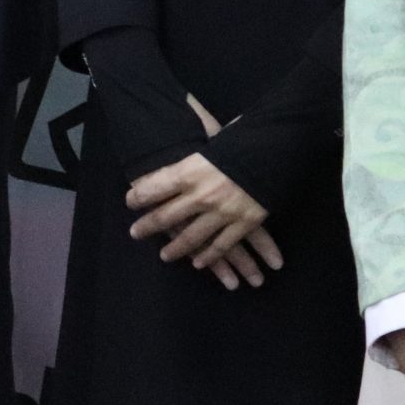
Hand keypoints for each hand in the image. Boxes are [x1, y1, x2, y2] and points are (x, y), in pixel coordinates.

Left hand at [125, 151, 281, 287]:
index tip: (130, 201)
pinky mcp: (243, 223)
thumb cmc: (241, 140)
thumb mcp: (210, 141)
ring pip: (192, 237)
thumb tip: (176, 146)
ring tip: (164, 256)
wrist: (275, 150)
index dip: (140, 195)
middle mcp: (201, 195)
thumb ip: (194, 154)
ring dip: (176, 249)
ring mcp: (222, 212)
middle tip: (136, 233)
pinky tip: (198, 263)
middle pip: (166, 216)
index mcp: (190, 170)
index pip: (155, 186)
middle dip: (148, 226)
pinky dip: (209, 256)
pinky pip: (222, 245)